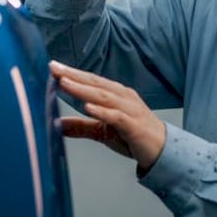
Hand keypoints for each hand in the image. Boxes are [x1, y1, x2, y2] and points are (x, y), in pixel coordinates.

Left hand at [50, 60, 166, 169]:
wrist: (162, 150)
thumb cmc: (133, 136)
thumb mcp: (102, 131)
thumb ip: (81, 127)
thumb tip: (58, 125)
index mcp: (116, 95)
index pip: (91, 81)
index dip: (72, 73)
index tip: (53, 67)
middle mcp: (123, 97)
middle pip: (95, 83)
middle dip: (73, 75)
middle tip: (54, 68)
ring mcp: (130, 109)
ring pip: (103, 96)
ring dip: (83, 89)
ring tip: (65, 83)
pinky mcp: (134, 125)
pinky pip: (116, 116)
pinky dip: (102, 111)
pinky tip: (88, 107)